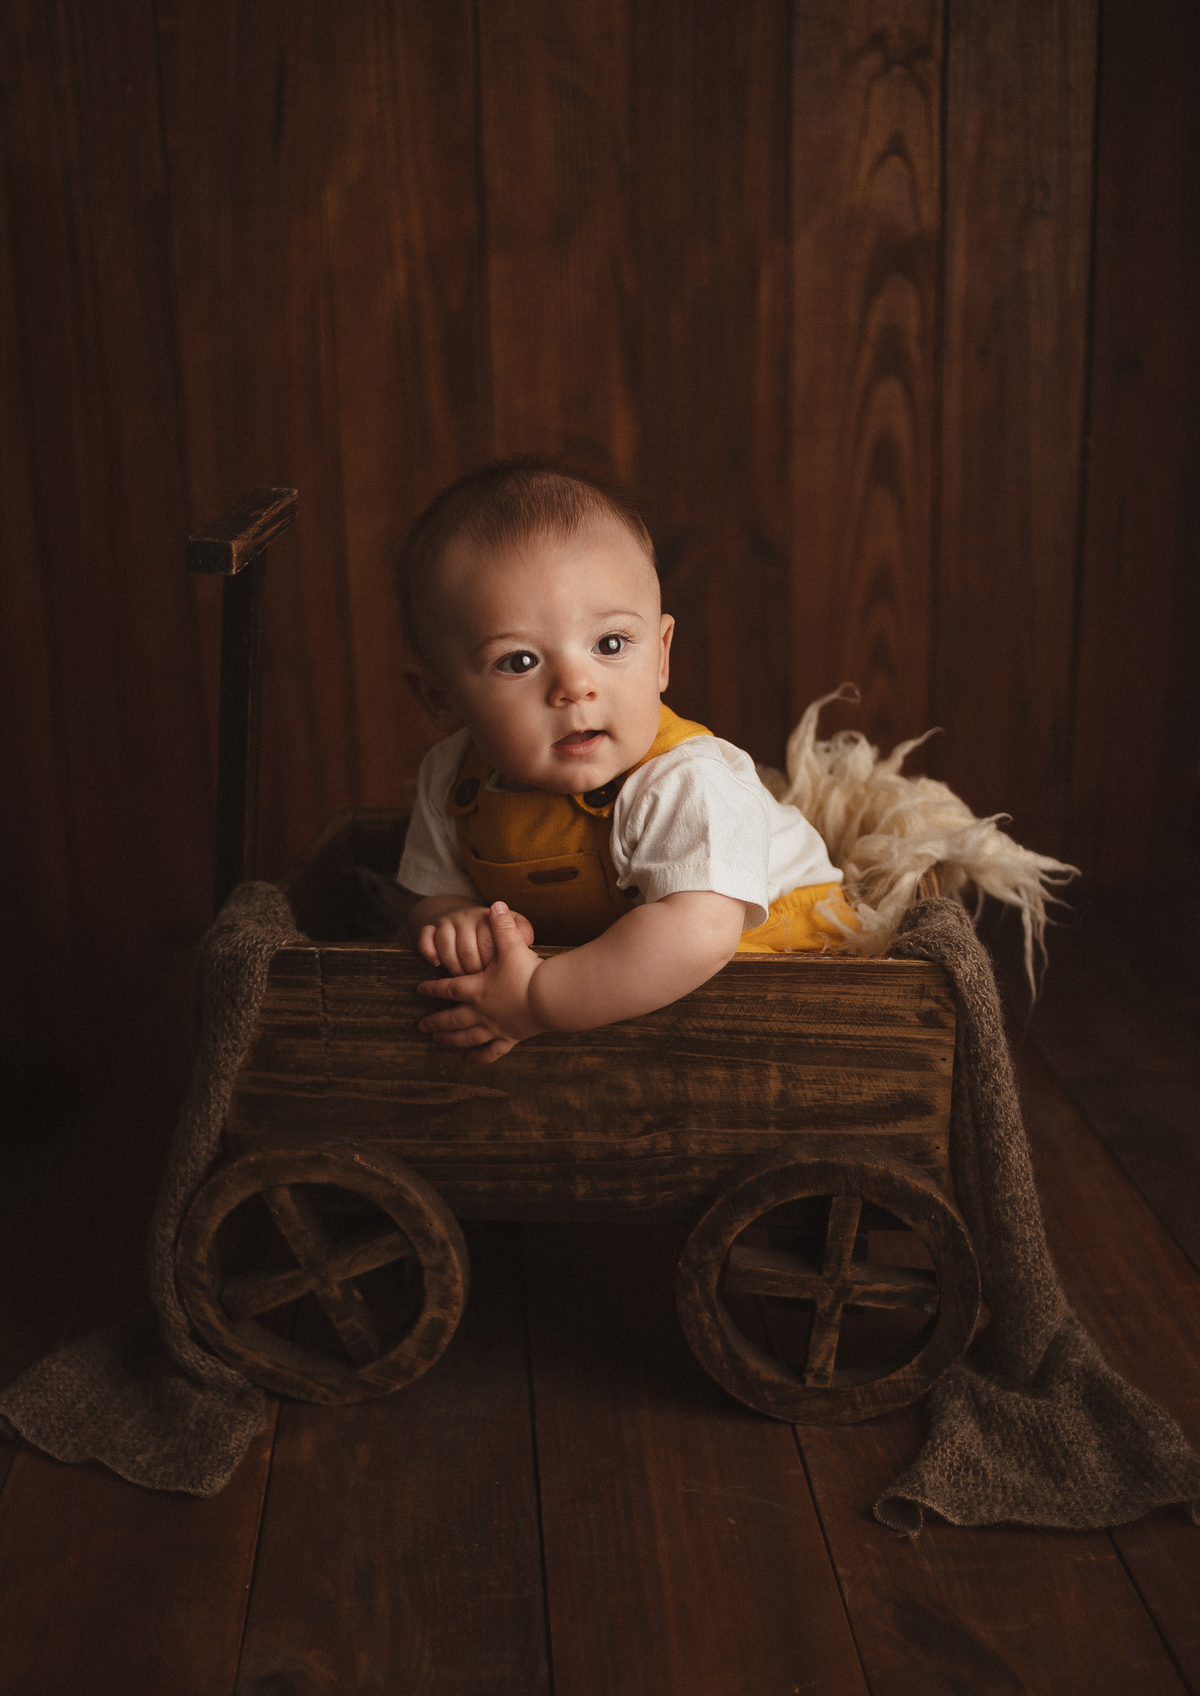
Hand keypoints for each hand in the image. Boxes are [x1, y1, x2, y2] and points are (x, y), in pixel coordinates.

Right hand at [416, 901, 534, 974]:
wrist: (467, 917)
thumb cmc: (496, 932)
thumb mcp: (513, 928)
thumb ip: (521, 932)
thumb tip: (527, 941)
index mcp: (490, 917)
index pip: (489, 944)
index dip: (491, 966)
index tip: (496, 976)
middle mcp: (468, 916)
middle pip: (466, 950)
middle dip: (473, 971)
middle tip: (479, 982)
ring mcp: (449, 921)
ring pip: (445, 946)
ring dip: (453, 966)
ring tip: (462, 977)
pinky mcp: (432, 926)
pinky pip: (425, 937)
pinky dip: (429, 952)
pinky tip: (436, 964)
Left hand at [417, 902, 545, 1062]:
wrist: (549, 998)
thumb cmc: (528, 973)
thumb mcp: (513, 945)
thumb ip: (503, 925)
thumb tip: (496, 904)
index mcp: (477, 989)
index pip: (448, 989)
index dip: (432, 988)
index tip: (419, 990)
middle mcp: (482, 1011)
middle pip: (452, 1018)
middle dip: (435, 1021)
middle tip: (421, 1025)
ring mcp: (495, 1027)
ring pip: (466, 1036)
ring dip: (450, 1039)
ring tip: (437, 1040)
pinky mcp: (511, 1037)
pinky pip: (491, 1051)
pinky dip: (479, 1057)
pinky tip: (470, 1059)